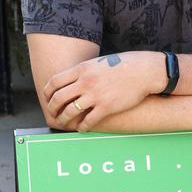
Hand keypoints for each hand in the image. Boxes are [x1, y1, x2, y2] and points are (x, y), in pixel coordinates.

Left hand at [44, 51, 163, 129]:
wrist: (144, 71)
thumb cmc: (123, 65)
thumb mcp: (99, 63)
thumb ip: (84, 71)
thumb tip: (73, 81)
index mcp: (82, 69)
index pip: (54, 81)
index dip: (47, 92)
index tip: (47, 98)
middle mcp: (85, 82)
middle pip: (58, 98)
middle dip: (52, 108)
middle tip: (53, 114)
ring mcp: (95, 95)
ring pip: (70, 111)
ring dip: (63, 120)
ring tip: (64, 123)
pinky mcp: (107, 107)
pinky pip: (88, 121)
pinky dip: (82, 127)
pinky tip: (82, 128)